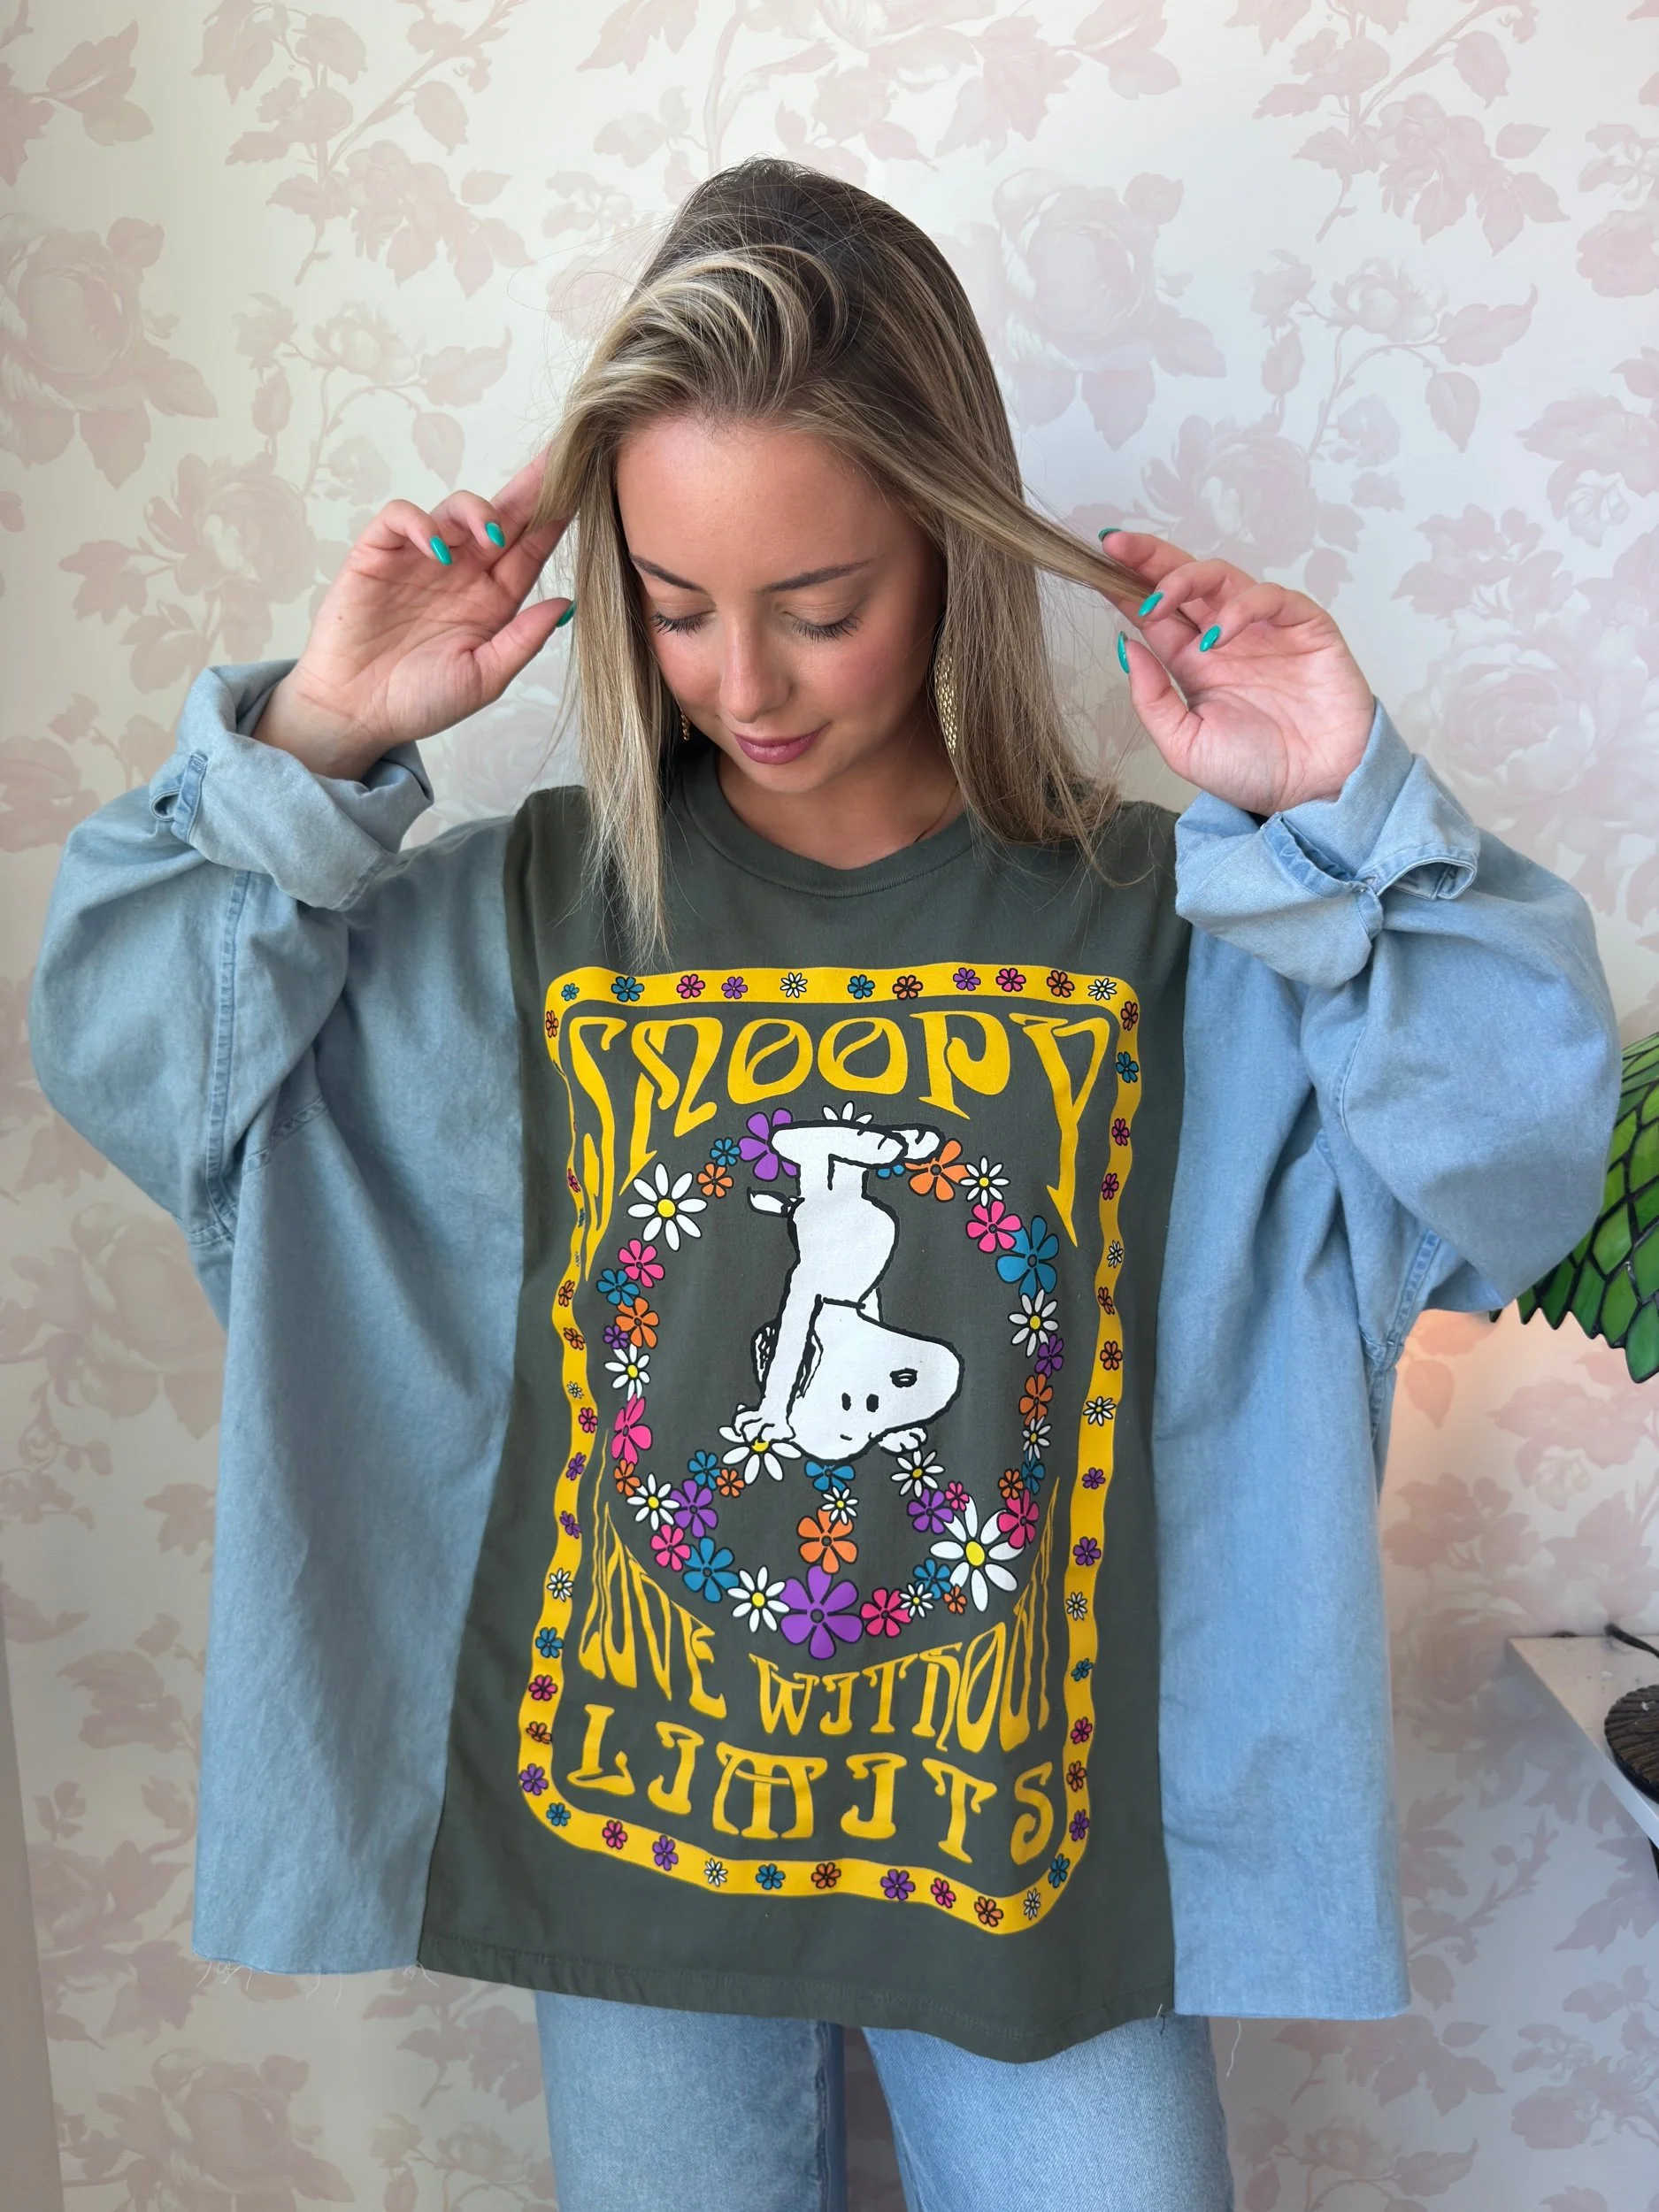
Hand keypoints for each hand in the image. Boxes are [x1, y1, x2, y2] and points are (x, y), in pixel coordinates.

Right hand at [255, 455, 570, 779]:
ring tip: (491, 535)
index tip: (586, 491)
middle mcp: (462, 572)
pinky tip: (436, 548)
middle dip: (530, 487)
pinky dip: (420, 523)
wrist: (355, 713)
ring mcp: (421, 558)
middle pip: (503, 517)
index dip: (555, 520)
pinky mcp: (379, 553)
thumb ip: (522, 640)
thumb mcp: (484, 678)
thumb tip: (566, 603)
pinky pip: (400, 518)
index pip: (531, 549)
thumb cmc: (419, 700)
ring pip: (456, 509)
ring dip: (477, 511)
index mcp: (493, 599)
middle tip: (559, 459)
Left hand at [1098, 529, 1375, 815]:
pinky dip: (1241, 607)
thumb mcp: (1183, 745)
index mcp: (1193, 663)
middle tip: (1116, 544)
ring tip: (1159, 600)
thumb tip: (1125, 646)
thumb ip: (1152, 699)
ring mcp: (1264, 629)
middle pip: (1183, 582)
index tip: (1095, 566)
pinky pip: (1270, 597)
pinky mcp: (1304, 626)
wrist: (1314, 791)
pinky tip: (1217, 635)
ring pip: (1222, 577)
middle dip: (1148, 558)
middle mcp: (1225, 639)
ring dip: (1185, 577)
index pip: (1156, 614)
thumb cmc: (1252, 772)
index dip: (1126, 588)